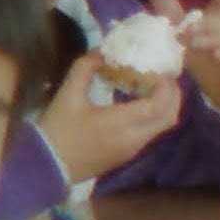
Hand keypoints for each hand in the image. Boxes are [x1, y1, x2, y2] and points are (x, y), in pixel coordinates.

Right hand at [36, 48, 186, 186]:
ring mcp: (132, 149)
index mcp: (122, 122)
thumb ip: (85, 69)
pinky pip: (149, 133)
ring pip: (161, 127)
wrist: (47, 166)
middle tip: (162, 76)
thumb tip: (100, 53)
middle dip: (173, 95)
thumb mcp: (67, 95)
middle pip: (169, 117)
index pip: (159, 104)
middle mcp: (134, 138)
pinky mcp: (126, 155)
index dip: (166, 85)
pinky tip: (136, 104)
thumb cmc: (57, 130)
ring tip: (150, 87)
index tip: (159, 69)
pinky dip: (152, 116)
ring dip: (163, 106)